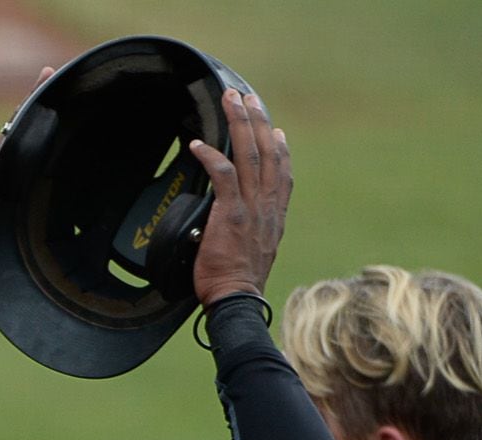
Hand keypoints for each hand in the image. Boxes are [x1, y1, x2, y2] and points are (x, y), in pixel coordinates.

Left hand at [188, 86, 291, 305]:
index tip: (275, 129)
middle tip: (246, 97)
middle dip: (257, 120)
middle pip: (268, 152)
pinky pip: (223, 176)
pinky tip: (198, 145)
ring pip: (249, 155)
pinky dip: (211, 156)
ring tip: (230, 100)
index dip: (280, 148)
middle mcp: (267, 206)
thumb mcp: (255, 252)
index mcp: (275, 214)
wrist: (238, 300)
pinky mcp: (230, 214)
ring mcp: (250, 208)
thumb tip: (236, 222)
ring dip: (239, 123)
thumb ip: (250, 230)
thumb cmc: (238, 283)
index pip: (283, 172)